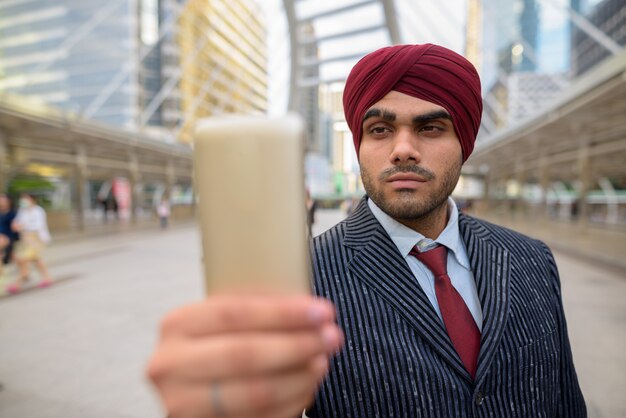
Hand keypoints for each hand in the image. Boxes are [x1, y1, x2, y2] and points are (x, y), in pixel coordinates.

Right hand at [146, 295, 343, 417]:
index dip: (282, 313)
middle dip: (296, 344)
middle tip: (331, 337)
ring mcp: (183, 403)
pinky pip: (258, 417)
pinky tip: (308, 385)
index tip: (320, 311)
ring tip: (323, 361)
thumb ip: (254, 308)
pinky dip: (291, 401)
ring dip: (299, 376)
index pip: (234, 313)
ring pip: (254, 392)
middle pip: (244, 354)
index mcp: (177, 325)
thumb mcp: (222, 320)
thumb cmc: (215, 345)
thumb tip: (306, 305)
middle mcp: (172, 364)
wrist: (192, 387)